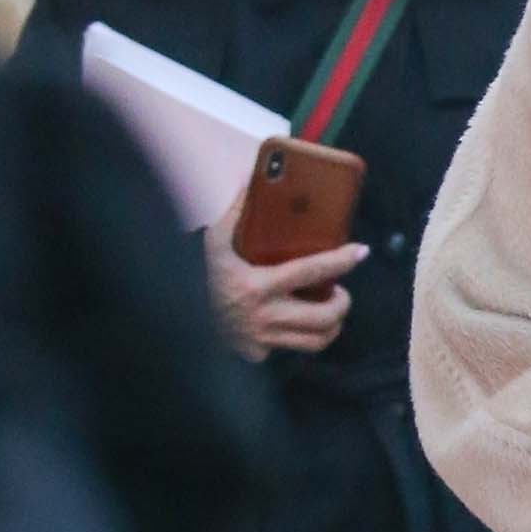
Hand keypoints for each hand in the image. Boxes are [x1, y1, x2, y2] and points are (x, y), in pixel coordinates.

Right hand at [204, 192, 366, 361]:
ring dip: (331, 325)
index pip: (311, 272)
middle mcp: (264, 316)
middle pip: (324, 317)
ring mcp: (262, 340)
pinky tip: (293, 322)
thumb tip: (253, 176)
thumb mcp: (213, 240)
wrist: (170, 313)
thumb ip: (237, 211)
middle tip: (340, 290)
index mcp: (257, 285)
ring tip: (328, 309)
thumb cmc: (194, 273)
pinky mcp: (257, 355)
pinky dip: (298, 336)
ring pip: (316, 342)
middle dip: (342, 303)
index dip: (340, 261)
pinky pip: (289, 349)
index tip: (360, 252)